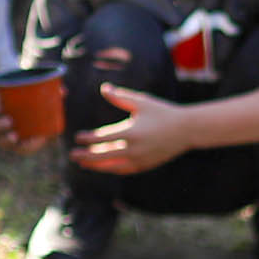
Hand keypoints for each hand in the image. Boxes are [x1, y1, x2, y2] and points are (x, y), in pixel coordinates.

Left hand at [68, 86, 196, 175]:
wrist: (186, 130)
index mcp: (131, 132)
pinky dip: (111, 169)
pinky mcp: (145, 166)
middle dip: (86, 156)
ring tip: (84, 164)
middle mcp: (133, 149)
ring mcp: (139, 160)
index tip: (78, 137)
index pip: (102, 138)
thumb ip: (120, 97)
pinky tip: (103, 167)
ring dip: (96, 166)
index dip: (88, 138)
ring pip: (112, 166)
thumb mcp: (142, 102)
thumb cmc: (162, 112)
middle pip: (103, 155)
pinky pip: (123, 170)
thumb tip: (104, 88)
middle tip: (72, 156)